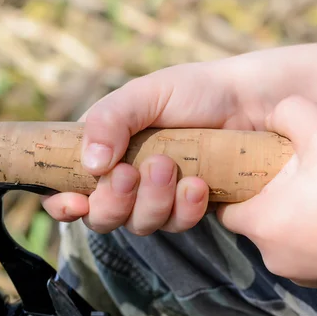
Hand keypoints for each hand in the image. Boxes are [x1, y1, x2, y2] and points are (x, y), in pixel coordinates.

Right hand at [42, 33, 316, 235]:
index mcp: (109, 152)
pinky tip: (200, 186)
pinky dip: (185, 209)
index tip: (71, 203)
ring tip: (172, 169)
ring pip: (140, 224)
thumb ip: (110, 119)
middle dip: (114, 201)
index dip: (64, 203)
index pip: (72, 188)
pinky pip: (178, 224)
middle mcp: (131, 179)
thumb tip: (91, 163)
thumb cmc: (196, 91)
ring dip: (152, 202)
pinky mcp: (193, 209)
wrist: (252, 102)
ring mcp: (162, 197)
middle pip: (103, 216)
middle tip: (131, 173)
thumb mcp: (147, 94)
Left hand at [217, 96, 316, 295]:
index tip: (256, 169)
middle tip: (311, 167)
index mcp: (263, 226)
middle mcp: (278, 259)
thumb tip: (276, 116)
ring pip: (296, 233)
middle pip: (265, 219)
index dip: (237, 186)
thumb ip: (291, 114)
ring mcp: (309, 276)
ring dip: (312, 208)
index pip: (227, 209)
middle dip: (283, 191)